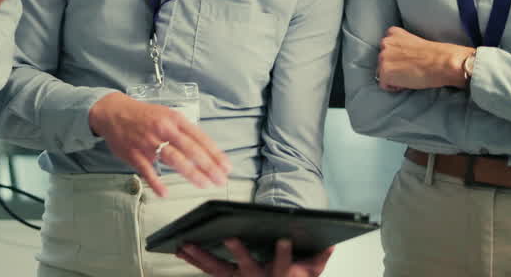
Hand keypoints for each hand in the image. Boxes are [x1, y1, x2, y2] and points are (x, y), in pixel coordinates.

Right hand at [87, 93, 230, 196]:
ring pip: (173, 159)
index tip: (226, 166)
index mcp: (174, 119)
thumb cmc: (143, 115)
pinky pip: (147, 170)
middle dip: (208, 166)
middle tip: (220, 179)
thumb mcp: (167, 115)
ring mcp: (148, 142)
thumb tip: (202, 149)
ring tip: (203, 184)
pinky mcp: (134, 153)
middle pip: (190, 149)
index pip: (199, 137)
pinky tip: (164, 192)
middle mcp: (163, 129)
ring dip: (190, 173)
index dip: (214, 153)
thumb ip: (183, 131)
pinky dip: (156, 182)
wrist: (113, 112)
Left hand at [177, 238, 332, 276]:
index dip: (283, 254)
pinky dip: (194, 260)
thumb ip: (319, 259)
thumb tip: (330, 244)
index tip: (284, 239)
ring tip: (187, 244)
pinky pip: (208, 270)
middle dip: (238, 253)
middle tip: (229, 236)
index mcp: (279, 276)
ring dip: (203, 257)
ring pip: (220, 270)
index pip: (283, 265)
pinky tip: (181, 249)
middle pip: (246, 268)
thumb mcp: (310, 272)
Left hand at [377, 27, 472, 90]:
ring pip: (382, 72)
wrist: (440, 62)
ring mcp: (383, 57)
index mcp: (393, 33)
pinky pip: (384, 84)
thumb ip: (402, 46)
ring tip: (409, 76)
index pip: (386, 47)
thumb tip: (400, 58)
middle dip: (393, 66)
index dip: (396, 57)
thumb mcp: (414, 42)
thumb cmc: (433, 55)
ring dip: (393, 76)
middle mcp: (385, 43)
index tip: (406, 61)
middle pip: (383, 60)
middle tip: (409, 70)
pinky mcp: (384, 72)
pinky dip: (394, 87)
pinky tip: (407, 83)